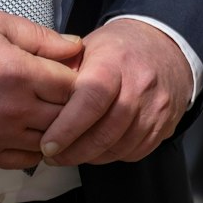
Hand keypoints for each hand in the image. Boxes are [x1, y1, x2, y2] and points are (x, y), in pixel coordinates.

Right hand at [0, 10, 83, 168]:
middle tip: (64, 94)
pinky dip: (36, 149)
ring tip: (50, 113)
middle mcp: (14, 108)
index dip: (78, 78)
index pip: (73, 85)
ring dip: (56, 129)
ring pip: (49, 141)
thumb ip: (40, 36)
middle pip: (66, 116)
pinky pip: (25, 160)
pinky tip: (32, 132)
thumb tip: (75, 46)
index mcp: (20, 72)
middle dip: (71, 105)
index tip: (71, 72)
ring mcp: (0, 135)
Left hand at [38, 18, 191, 165]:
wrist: (166, 46)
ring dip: (90, 157)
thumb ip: (63, 71)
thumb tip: (36, 99)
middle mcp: (140, 84)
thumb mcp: (87, 46)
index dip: (67, 128)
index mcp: (115, 61)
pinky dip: (112, 155)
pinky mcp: (166, 125)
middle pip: (105, 131)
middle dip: (74, 151)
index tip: (47, 144)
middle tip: (52, 156)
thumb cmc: (120, 49)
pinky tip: (97, 149)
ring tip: (70, 154)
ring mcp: (157, 107)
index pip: (91, 99)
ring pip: (119, 147)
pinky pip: (134, 152)